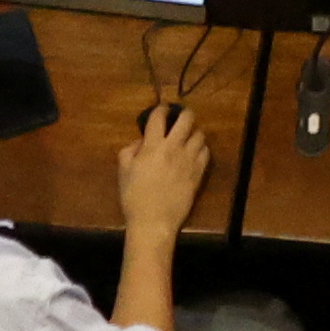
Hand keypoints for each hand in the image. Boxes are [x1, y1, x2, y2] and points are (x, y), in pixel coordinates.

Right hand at [109, 106, 209, 250]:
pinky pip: (206, 152)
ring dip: (193, 132)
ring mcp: (189, 160)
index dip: (161, 109)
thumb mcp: (123, 170)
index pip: (159, 117)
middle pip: (187, 119)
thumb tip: (141, 141)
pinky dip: (201, 148)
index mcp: (152, 146)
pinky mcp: (199, 173)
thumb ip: (130, 149)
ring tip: (187, 137)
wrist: (154, 221)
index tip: (162, 109)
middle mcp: (173, 148)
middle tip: (180, 117)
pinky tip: (194, 153)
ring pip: (200, 134)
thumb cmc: (134, 196)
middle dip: (184, 113)